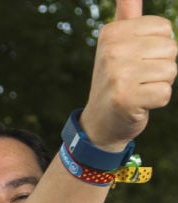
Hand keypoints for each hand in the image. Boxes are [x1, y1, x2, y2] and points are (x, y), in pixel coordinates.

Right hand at [82, 0, 176, 148]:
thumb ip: (127, 12)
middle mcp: (111, 51)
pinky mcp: (126, 98)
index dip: (158, 47)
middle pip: (171, 49)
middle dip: (162, 66)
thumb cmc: (117, 78)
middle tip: (138, 78)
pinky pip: (165, 93)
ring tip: (138, 89)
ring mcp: (117, 75)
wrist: (100, 121)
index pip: (165, 29)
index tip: (137, 59)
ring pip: (170, 71)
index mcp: (112, 32)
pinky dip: (156, 102)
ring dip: (160, 84)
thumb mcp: (117, 43)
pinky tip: (138, 104)